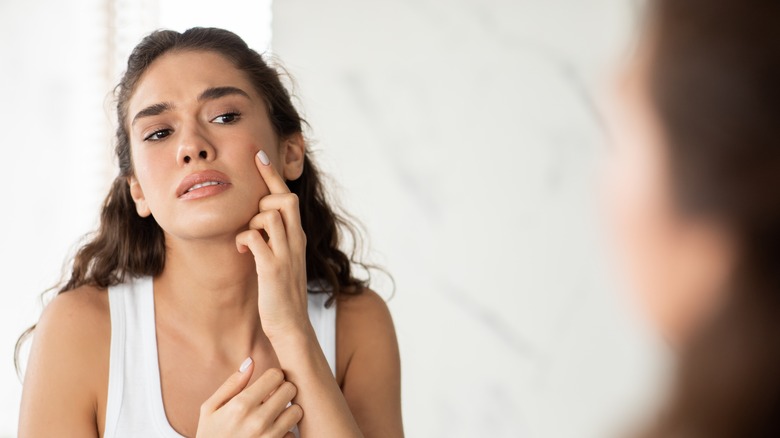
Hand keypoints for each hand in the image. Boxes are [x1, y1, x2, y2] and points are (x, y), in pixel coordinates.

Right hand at [196, 358, 302, 437]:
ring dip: (288, 411)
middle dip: (282, 390)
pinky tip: (273, 432)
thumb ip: (231, 384)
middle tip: (272, 397)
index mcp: (241, 405)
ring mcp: (270, 437)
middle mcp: (258, 421)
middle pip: (290, 389)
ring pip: (297, 411)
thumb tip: (250, 361)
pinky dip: (286, 432)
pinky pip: (293, 434)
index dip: (272, 377)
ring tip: (275, 414)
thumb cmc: (210, 436)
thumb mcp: (210, 409)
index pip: (276, 375)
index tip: (267, 384)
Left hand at [235, 150, 310, 339]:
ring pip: (269, 215)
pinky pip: (255, 238)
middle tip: (251, 207)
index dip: (273, 175)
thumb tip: (256, 223)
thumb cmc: (281, 295)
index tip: (259, 155)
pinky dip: (244, 238)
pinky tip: (242, 249)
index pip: (288, 197)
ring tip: (247, 238)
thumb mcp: (281, 261)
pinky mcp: (273, 269)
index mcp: (297, 237)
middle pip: (285, 199)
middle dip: (265, 192)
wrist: (292, 327)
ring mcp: (286, 255)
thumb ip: (274, 240)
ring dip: (252, 220)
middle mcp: (296, 241)